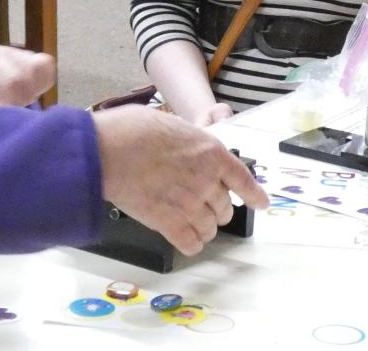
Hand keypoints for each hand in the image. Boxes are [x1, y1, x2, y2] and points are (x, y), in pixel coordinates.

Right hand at [92, 105, 269, 255]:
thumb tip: (193, 138)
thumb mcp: (171, 122)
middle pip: (224, 207)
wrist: (108, 151)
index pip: (243, 178)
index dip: (254, 194)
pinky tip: (185, 240)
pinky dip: (191, 244)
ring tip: (192, 225)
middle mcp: (206, 181)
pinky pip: (191, 243)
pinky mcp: (170, 224)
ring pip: (210, 227)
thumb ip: (190, 137)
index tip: (260, 203)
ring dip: (204, 228)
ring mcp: (190, 204)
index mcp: (210, 152)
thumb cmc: (131, 130)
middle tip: (204, 207)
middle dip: (218, 209)